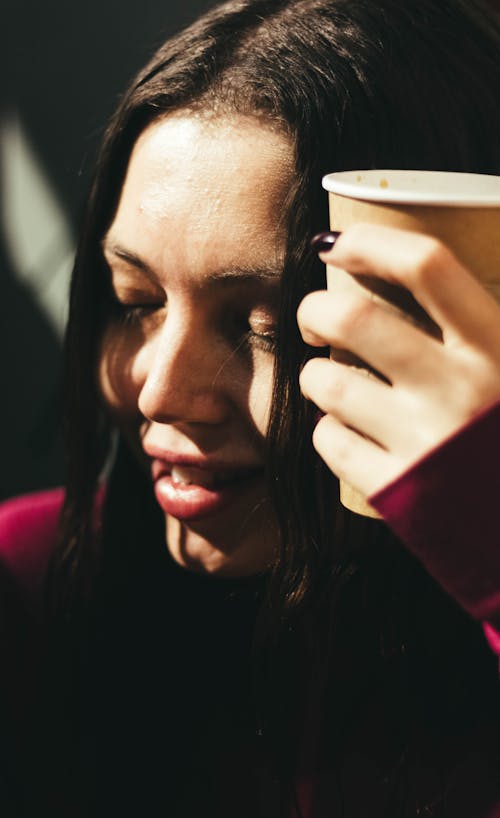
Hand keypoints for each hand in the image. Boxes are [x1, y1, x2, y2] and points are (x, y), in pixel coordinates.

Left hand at [298, 225, 499, 495]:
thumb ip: (478, 330)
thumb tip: (418, 279)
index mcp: (497, 347)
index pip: (427, 266)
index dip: (369, 243)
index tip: (334, 245)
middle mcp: (460, 389)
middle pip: (353, 318)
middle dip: (314, 311)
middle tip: (314, 321)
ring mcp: (424, 442)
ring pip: (327, 382)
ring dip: (315, 375)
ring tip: (329, 383)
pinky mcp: (395, 490)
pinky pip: (328, 441)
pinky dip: (326, 431)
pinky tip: (346, 432)